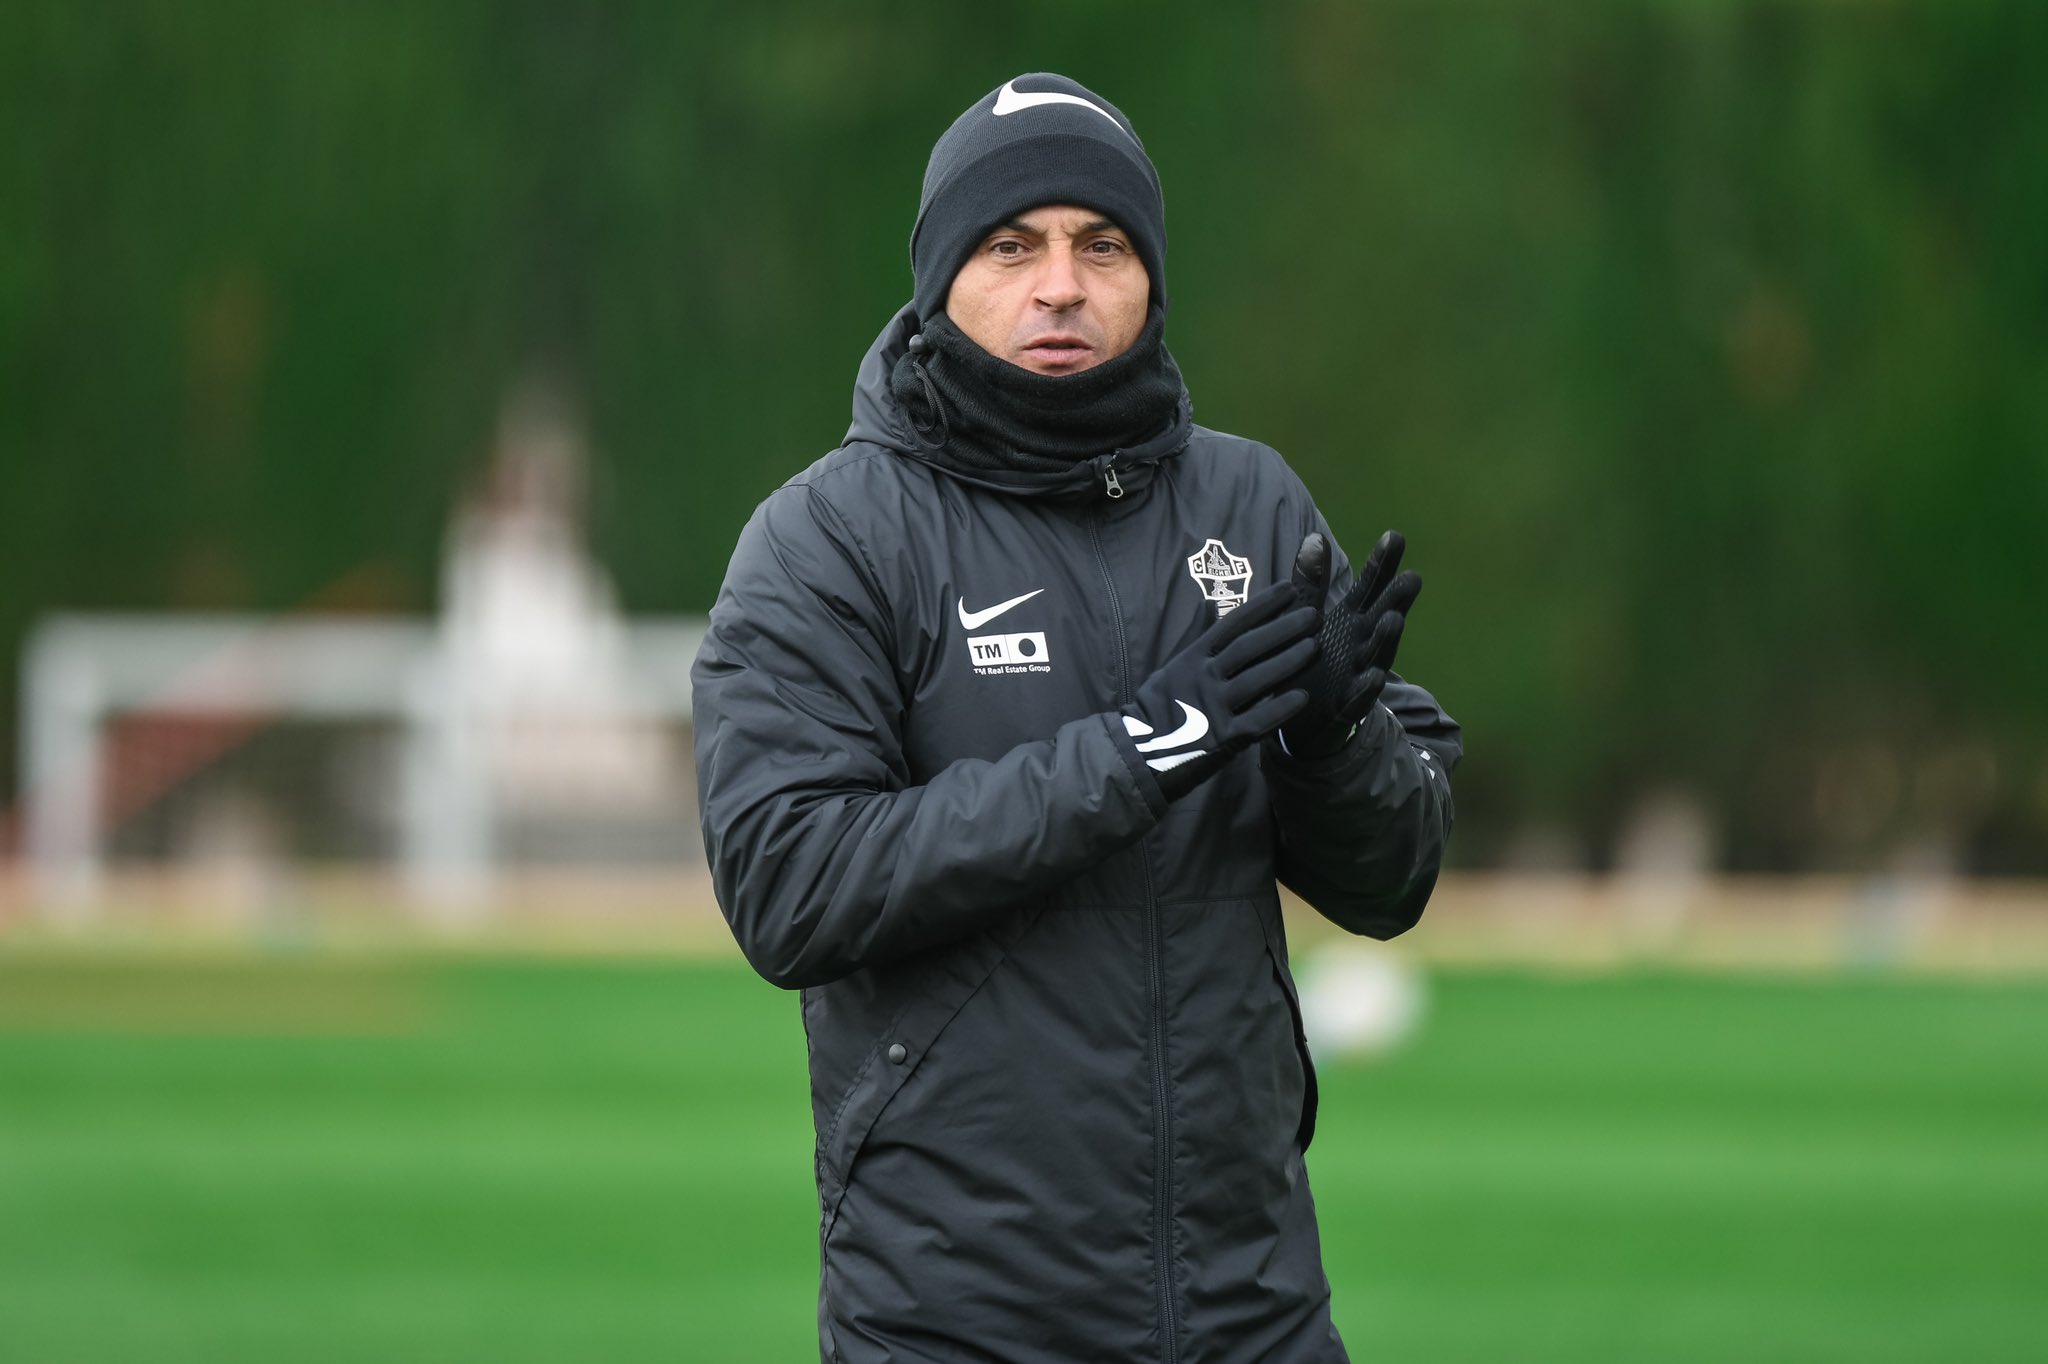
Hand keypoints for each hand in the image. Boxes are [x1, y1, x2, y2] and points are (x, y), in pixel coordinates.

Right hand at [1120, 578, 1318, 799]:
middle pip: (1249, 647)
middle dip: (1283, 629)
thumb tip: (1209, 603)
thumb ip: (1194, 635)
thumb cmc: (1158, 706)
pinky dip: (1279, 709)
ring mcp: (1214, 707)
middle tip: (1312, 615)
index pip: (1232, 624)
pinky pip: (1257, 721)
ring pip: (1257, 680)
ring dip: (1287, 662)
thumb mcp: (1171, 664)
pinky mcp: (1222, 738)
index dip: (1262, 606)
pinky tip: (1302, 696)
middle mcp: (1204, 678)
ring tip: (1314, 647)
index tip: (1288, 590)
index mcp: (1193, 657)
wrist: (1139, 751)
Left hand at [1281, 529, 1421, 758]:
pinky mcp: (1344, 705)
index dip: (1382, 563)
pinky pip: (1358, 697)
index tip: (1394, 535)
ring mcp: (1357, 673)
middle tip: (1412, 577)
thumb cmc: (1309, 658)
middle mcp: (1362, 643)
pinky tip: (1372, 677)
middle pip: (1383, 616)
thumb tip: (1314, 536)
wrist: (1299, 714)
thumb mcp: (1306, 617)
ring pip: (1376, 655)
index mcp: (1353, 618)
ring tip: (1394, 620)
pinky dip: (1366, 688)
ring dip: (1386, 639)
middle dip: (1397, 599)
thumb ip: (1311, 582)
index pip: (1371, 586)